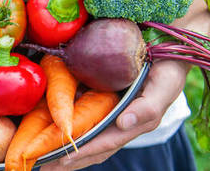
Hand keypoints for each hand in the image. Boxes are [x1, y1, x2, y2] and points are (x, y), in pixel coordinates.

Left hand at [40, 59, 189, 170]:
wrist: (170, 51)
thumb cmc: (168, 70)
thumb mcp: (165, 86)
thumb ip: (148, 107)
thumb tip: (124, 123)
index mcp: (133, 124)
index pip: (104, 143)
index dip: (83, 152)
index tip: (61, 159)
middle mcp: (118, 123)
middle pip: (91, 147)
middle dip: (66, 159)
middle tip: (40, 165)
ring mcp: (109, 114)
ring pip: (85, 137)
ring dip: (62, 148)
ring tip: (39, 157)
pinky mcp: (102, 102)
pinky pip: (81, 117)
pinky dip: (65, 126)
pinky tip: (46, 130)